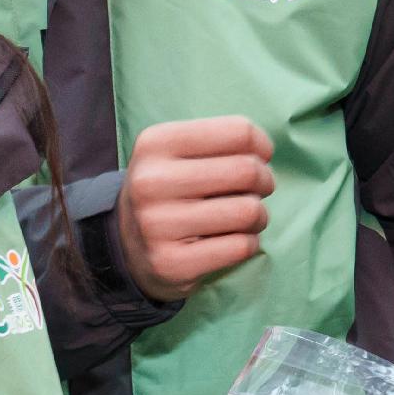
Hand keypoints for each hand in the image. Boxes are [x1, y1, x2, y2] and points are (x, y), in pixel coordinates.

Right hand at [120, 115, 274, 298]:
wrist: (128, 245)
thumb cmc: (171, 189)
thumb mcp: (179, 151)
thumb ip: (223, 141)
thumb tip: (265, 153)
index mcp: (155, 143)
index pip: (239, 132)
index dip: (261, 145)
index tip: (259, 158)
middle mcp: (151, 182)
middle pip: (247, 171)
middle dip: (265, 181)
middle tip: (258, 190)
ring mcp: (158, 225)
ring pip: (249, 212)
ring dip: (259, 216)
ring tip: (244, 217)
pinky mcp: (171, 262)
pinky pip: (241, 247)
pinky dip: (249, 242)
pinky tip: (232, 240)